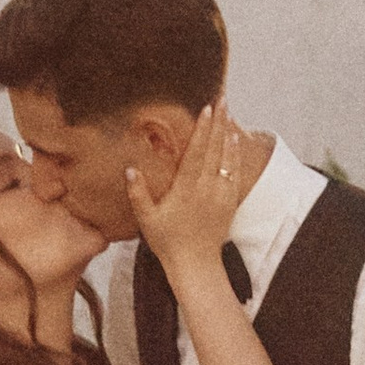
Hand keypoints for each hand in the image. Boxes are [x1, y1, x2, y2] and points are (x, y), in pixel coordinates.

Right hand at [127, 98, 247, 289]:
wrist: (196, 264)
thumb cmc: (168, 242)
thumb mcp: (147, 219)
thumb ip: (138, 193)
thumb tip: (130, 168)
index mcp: (186, 190)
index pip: (196, 153)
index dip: (201, 130)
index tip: (205, 109)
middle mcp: (206, 189)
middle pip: (214, 149)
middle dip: (218, 122)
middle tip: (222, 99)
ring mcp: (221, 195)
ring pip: (227, 158)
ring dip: (228, 133)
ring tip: (229, 112)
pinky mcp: (229, 202)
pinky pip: (235, 172)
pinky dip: (234, 154)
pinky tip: (234, 140)